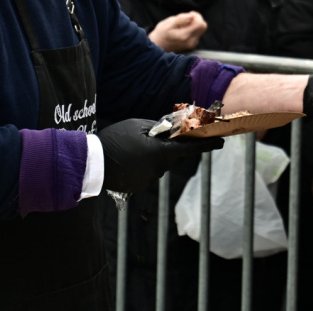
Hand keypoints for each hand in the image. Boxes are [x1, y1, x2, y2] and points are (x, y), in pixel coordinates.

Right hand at [97, 118, 223, 192]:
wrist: (91, 163)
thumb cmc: (114, 139)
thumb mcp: (138, 126)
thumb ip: (159, 129)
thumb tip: (174, 131)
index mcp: (160, 153)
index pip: (189, 148)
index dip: (206, 145)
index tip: (221, 142)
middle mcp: (158, 169)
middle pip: (176, 156)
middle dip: (173, 147)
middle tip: (160, 137)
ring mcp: (149, 180)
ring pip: (162, 165)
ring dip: (156, 156)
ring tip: (136, 148)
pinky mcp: (140, 187)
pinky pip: (150, 173)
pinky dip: (146, 166)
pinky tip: (131, 159)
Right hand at [149, 11, 207, 52]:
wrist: (158, 46)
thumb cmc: (162, 33)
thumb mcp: (168, 23)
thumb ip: (181, 19)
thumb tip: (192, 16)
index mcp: (184, 36)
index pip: (200, 23)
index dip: (197, 16)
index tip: (189, 14)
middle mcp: (191, 42)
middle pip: (203, 26)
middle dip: (196, 20)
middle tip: (186, 19)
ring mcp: (192, 45)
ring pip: (201, 30)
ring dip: (194, 25)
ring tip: (182, 26)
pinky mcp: (192, 45)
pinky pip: (198, 34)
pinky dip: (193, 29)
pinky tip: (183, 30)